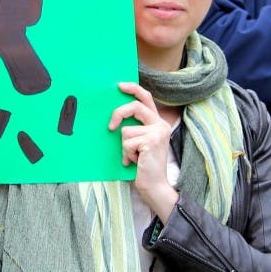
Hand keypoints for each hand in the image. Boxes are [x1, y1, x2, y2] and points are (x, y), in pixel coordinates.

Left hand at [108, 81, 178, 221]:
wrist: (154, 186)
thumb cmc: (143, 166)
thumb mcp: (140, 143)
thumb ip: (135, 128)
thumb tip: (116, 117)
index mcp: (158, 122)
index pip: (146, 98)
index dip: (133, 89)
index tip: (120, 86)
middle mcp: (160, 125)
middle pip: (134, 107)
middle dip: (118, 114)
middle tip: (110, 126)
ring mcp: (157, 132)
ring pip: (126, 131)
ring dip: (125, 147)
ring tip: (134, 157)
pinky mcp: (151, 141)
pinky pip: (127, 143)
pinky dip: (126, 154)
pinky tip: (135, 162)